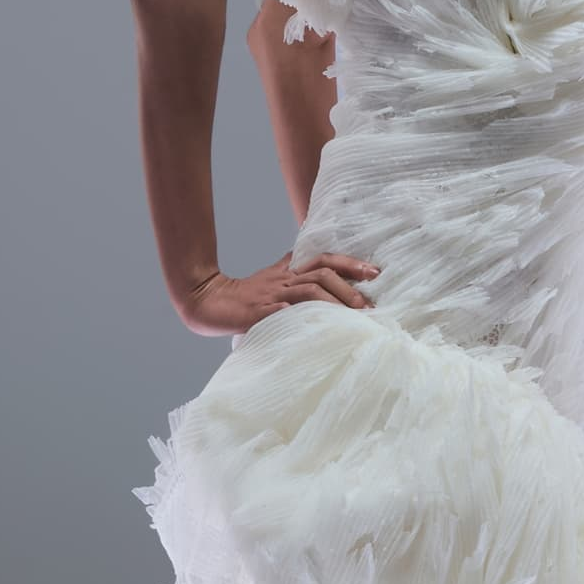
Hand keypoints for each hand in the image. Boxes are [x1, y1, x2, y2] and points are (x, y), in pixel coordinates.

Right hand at [181, 250, 381, 337]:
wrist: (209, 301)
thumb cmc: (246, 294)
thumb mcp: (273, 278)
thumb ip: (294, 270)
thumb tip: (315, 262)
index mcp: (289, 272)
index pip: (324, 260)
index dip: (350, 263)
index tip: (375, 272)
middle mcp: (284, 280)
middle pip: (321, 274)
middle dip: (348, 287)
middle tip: (368, 304)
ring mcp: (272, 296)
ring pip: (309, 291)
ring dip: (334, 302)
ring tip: (354, 315)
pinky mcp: (260, 313)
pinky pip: (284, 313)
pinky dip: (302, 315)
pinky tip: (319, 324)